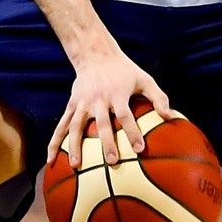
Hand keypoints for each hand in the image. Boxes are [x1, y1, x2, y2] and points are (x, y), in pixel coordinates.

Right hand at [48, 47, 171, 168]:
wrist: (95, 54)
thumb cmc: (125, 71)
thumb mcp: (145, 79)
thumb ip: (159, 98)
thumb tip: (171, 116)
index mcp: (117, 94)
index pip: (126, 116)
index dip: (133, 132)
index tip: (140, 149)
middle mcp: (98, 99)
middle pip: (102, 124)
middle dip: (107, 144)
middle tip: (113, 162)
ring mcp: (82, 103)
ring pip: (76, 127)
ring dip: (75, 146)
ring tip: (76, 166)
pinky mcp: (71, 105)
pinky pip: (61, 126)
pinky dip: (54, 142)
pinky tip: (50, 160)